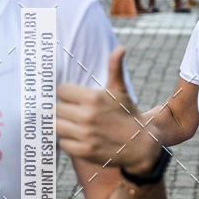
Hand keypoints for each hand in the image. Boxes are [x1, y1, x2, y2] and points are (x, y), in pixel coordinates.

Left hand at [57, 47, 159, 171]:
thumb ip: (115, 67)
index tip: (73, 98)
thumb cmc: (128, 113)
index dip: (67, 94)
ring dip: (63, 124)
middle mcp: (87, 116)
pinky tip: (78, 137)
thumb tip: (121, 47)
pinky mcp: (85, 151)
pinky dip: (68, 140)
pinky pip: (63, 143)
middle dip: (64, 109)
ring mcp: (85, 135)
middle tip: (73, 112)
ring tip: (73, 124)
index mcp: (93, 98)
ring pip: (56, 125)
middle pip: (56, 108)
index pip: (61, 91)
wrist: (142, 144)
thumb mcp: (121, 90)